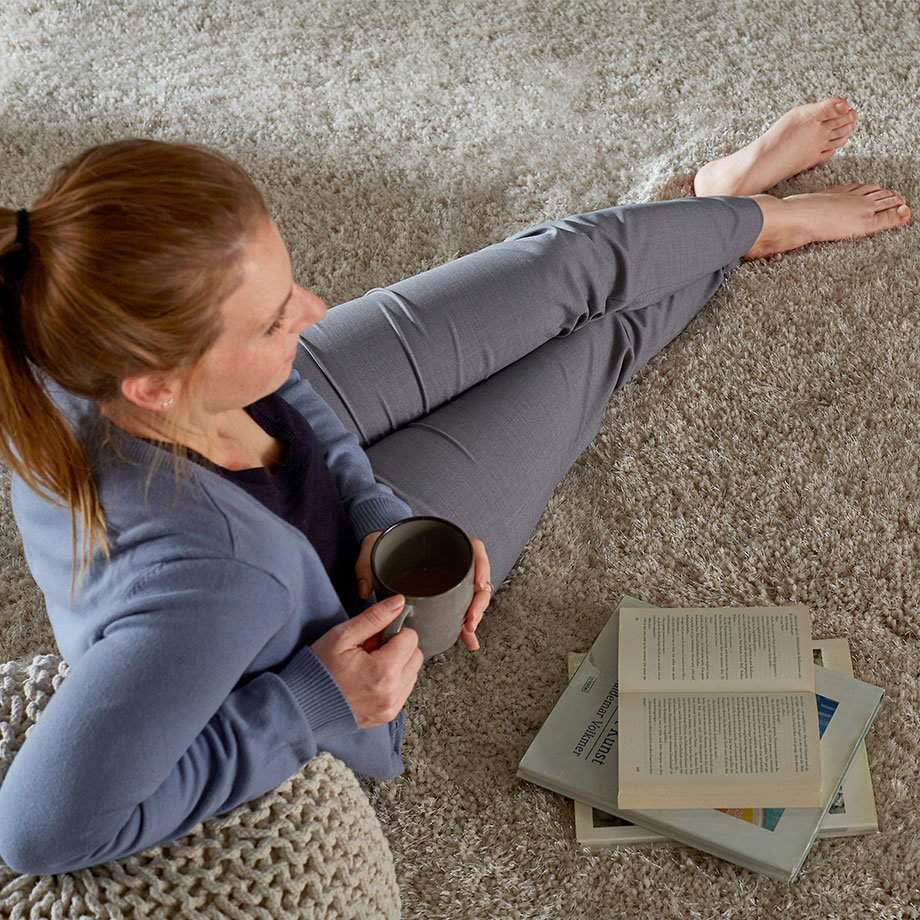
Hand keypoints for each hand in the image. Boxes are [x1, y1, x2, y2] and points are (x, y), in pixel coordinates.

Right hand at [311, 594, 422, 728]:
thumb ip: (374, 617)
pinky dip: (394, 681)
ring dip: (398, 665)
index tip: (375, 637)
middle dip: (398, 648)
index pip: (411, 638)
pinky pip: (404, 690)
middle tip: (372, 650)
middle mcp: (392, 693)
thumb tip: (399, 603)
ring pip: (413, 673)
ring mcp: (391, 707)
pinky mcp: (387, 715)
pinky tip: (371, 679)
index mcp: (383, 671)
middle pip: (416, 656)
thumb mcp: (342, 636)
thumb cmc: (318, 670)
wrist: (303, 705)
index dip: (393, 632)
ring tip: (369, 666)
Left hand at [356, 529, 493, 650]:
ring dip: (475, 614)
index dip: (482, 565)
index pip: (474, 549)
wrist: (379, 551)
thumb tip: (365, 589)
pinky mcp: (444, 597)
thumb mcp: (373, 548)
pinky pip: (460, 610)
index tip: (478, 584)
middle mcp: (450, 562)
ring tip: (468, 630)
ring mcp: (449, 580)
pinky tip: (468, 640)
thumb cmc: (382, 545)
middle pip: (478, 579)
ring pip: (473, 597)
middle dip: (479, 601)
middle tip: (470, 619)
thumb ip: (365, 566)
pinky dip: (464, 626)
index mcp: (441, 544)